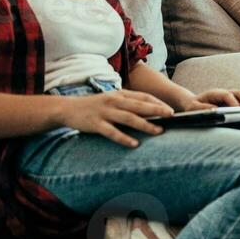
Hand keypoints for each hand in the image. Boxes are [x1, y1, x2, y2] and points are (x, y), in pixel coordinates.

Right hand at [55, 90, 172, 147]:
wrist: (68, 108)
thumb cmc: (96, 106)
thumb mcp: (113, 100)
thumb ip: (130, 104)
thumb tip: (153, 112)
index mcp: (120, 94)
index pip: (143, 96)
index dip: (158, 103)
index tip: (171, 110)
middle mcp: (114, 101)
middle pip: (139, 105)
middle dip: (156, 110)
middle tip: (171, 116)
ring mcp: (104, 112)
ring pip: (128, 118)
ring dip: (145, 124)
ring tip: (159, 131)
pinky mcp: (95, 124)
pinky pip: (112, 132)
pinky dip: (124, 138)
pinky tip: (135, 144)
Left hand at [176, 88, 239, 111]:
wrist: (193, 103)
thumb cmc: (192, 106)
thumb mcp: (192, 108)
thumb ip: (201, 108)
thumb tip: (214, 111)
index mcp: (215, 93)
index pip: (227, 95)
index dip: (234, 102)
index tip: (238, 112)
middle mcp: (225, 92)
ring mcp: (231, 96)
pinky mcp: (235, 101)